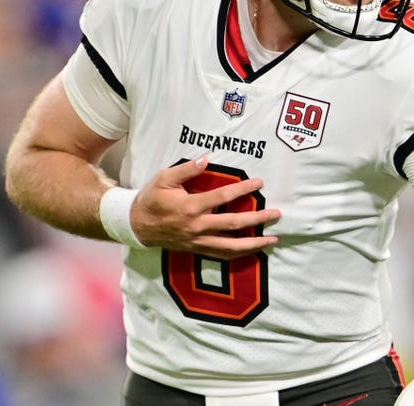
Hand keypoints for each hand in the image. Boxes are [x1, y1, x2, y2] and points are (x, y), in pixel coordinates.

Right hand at [131, 156, 280, 258]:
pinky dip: (240, 255)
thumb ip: (186, 169)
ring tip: (273, 239)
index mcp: (190, 207)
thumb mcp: (164, 179)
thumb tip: (206, 159)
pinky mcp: (198, 249)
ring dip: (254, 244)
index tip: (259, 183)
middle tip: (276, 214)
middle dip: (257, 219)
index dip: (242, 189)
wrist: (136, 226)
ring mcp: (198, 241)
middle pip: (233, 224)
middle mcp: (197, 227)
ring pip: (231, 246)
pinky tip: (254, 251)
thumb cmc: (151, 199)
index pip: (223, 197)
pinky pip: (222, 255)